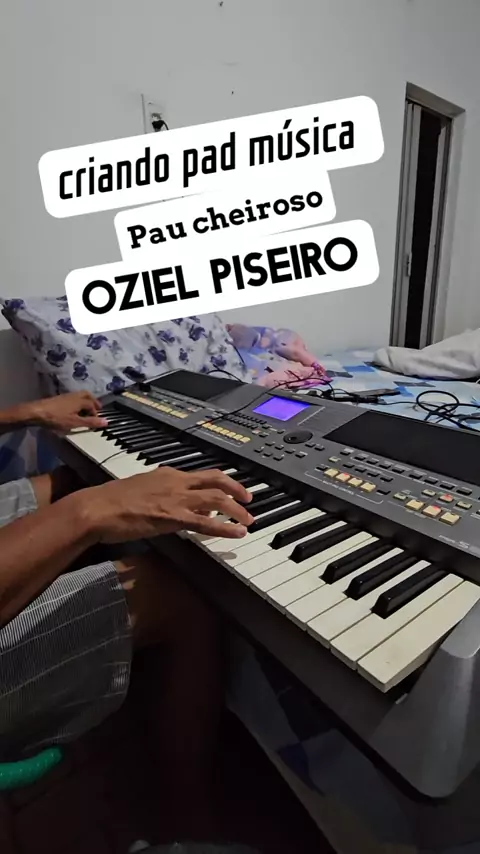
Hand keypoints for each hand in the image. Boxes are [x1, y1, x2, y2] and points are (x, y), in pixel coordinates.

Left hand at [28, 392, 107, 431]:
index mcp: (80, 400)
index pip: (93, 405)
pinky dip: (77, 402)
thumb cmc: (57, 417)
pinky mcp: (59, 399)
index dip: (96, 413)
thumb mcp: (75, 422)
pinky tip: (73, 410)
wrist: (36, 412)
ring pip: (80, 396)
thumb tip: (106, 422)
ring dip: (85, 401)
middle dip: (93, 402)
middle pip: (87, 395)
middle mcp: (75, 396)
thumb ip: (90, 422)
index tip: (96, 421)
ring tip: (86, 410)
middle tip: (96, 409)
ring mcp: (66, 396)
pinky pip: (73, 398)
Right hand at [82, 467, 254, 543]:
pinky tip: (238, 533)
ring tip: (248, 519)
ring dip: (236, 509)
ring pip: (216, 499)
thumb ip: (162, 496)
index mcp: (167, 474)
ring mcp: (176, 499)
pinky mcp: (173, 517)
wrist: (97, 508)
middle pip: (215, 479)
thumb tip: (178, 506)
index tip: (229, 490)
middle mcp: (175, 482)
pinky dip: (225, 527)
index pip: (200, 475)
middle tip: (249, 499)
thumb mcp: (141, 491)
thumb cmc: (111, 502)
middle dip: (236, 488)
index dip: (219, 482)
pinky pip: (206, 522)